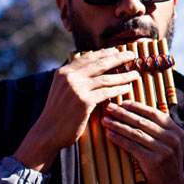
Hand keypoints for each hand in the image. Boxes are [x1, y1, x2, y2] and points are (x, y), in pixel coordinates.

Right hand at [14, 48, 138, 171]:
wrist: (47, 132)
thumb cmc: (57, 113)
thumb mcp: (61, 90)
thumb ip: (74, 79)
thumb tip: (92, 70)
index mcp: (63, 72)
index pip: (88, 57)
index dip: (104, 53)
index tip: (117, 51)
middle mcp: (69, 77)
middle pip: (100, 64)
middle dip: (118, 58)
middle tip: (131, 56)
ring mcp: (76, 88)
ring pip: (106, 78)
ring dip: (123, 75)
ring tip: (135, 74)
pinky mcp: (84, 101)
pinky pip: (107, 92)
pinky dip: (119, 89)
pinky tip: (127, 88)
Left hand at [102, 100, 183, 183]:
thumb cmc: (166, 166)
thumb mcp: (169, 145)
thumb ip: (159, 131)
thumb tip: (137, 114)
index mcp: (176, 131)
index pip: (154, 113)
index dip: (137, 106)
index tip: (123, 103)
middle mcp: (172, 138)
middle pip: (142, 121)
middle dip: (123, 113)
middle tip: (109, 108)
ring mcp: (164, 150)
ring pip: (135, 132)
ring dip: (118, 125)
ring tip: (105, 120)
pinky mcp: (153, 161)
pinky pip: (132, 146)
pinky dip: (119, 139)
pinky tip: (110, 134)